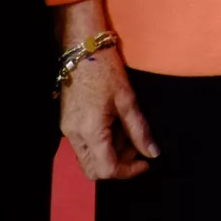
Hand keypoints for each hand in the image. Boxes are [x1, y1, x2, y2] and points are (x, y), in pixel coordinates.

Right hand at [56, 0, 156, 180]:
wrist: (82, 49)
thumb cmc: (107, 70)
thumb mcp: (128, 100)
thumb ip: (140, 131)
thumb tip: (153, 153)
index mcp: (90, 131)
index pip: (108, 169)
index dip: (129, 171)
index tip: (146, 161)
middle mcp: (74, 136)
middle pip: (94, 170)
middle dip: (118, 164)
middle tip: (136, 146)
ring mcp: (67, 130)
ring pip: (89, 158)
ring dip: (110, 153)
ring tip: (126, 130)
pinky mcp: (67, 123)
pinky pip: (84, 145)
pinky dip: (101, 143)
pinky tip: (114, 124)